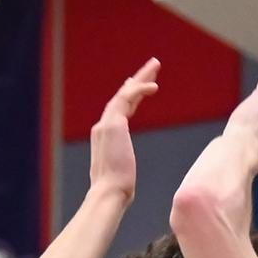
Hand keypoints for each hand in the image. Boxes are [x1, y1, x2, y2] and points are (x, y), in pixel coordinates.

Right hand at [83, 59, 158, 200]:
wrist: (109, 193)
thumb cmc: (117, 191)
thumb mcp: (121, 175)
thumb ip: (122, 170)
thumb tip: (125, 182)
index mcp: (104, 138)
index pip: (118, 110)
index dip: (130, 96)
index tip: (138, 85)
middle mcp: (102, 127)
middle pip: (121, 96)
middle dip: (136, 80)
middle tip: (151, 66)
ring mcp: (106, 124)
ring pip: (124, 92)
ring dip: (141, 77)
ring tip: (155, 65)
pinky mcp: (113, 123)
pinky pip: (127, 98)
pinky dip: (140, 90)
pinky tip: (154, 86)